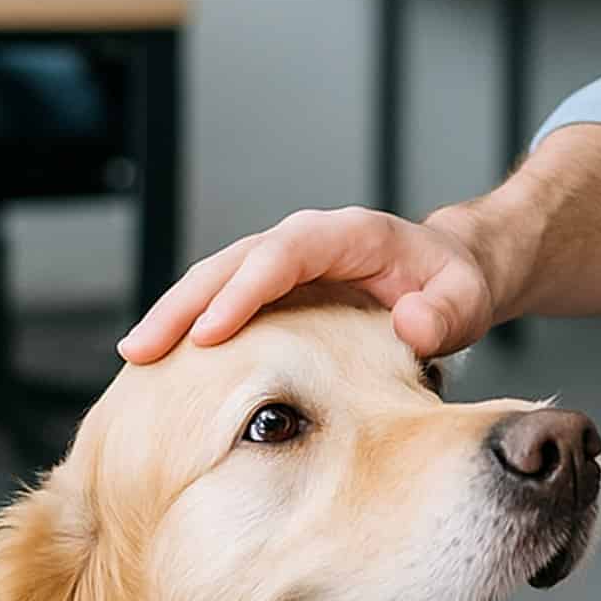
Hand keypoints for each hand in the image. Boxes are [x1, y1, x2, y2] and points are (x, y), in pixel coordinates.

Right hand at [117, 205, 499, 363]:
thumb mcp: (464, 299)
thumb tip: (410, 327)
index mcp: (348, 235)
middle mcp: (306, 242)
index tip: (211, 333)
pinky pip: (226, 303)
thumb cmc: (455, 285)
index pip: (283, 255)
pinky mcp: (275, 290)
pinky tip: (165, 365)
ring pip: (216, 281)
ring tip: (136, 357)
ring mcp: (285, 263)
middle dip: (184, 304)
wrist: (452, 273)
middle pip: (231, 264)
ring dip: (175, 316)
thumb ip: (442, 315)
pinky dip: (194, 329)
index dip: (244, 291)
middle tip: (143, 348)